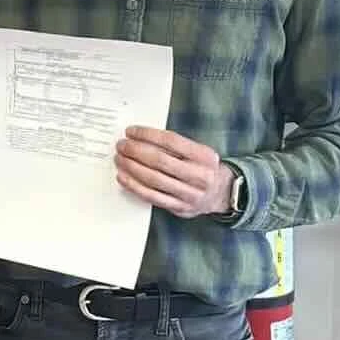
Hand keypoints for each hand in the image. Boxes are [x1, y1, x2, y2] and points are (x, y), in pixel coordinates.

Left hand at [114, 126, 233, 218]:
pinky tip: (123, 177)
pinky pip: (151, 196)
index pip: (171, 141)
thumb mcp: (198, 152)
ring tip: (119, 159)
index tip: (131, 131)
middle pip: (159, 160)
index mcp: (204, 156)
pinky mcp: (179, 207)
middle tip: (121, 145)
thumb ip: (175, 145)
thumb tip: (141, 137)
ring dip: (131, 167)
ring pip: (153, 179)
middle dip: (135, 151)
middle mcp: (199, 175)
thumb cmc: (202, 168)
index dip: (147, 135)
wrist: (220, 193)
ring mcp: (189, 194)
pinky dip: (134, 186)